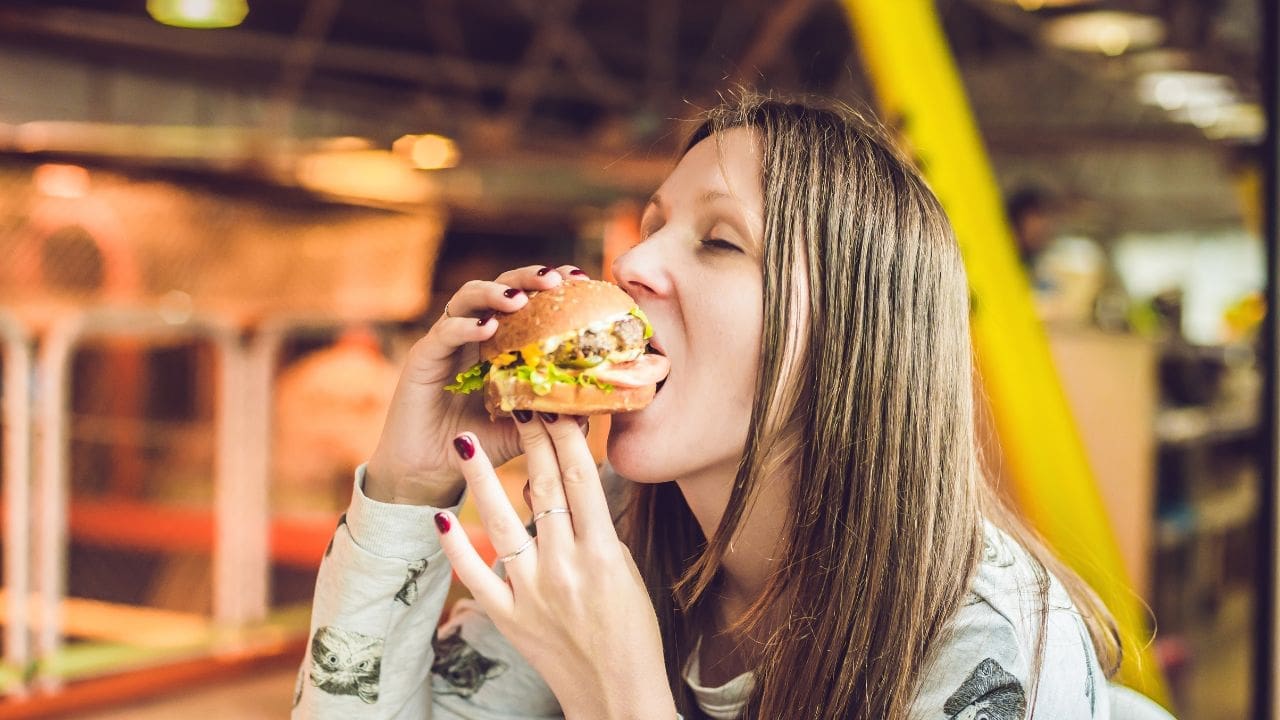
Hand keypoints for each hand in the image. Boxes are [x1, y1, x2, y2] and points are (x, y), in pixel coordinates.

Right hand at [364, 264, 584, 506]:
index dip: (553, 285)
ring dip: (495, 292)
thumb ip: (557, 415)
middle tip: (554, 279)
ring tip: (518, 299)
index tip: (581, 279)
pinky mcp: (423, 356)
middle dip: (527, 277)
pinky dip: (465, 326)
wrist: (431, 471)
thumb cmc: (479, 445)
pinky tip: (487, 329)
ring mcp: (448, 341)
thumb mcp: (528, 429)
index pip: (529, 300)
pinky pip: (445, 332)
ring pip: (468, 298)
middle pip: (501, 287)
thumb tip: (595, 404)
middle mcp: (475, 334)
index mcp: (503, 342)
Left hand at [434, 416, 676, 719]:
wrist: (616, 694)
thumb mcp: (625, 569)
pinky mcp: (509, 617)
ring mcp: (534, 591)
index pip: (581, 479)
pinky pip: (477, 576)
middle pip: (544, 490)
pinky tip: (441, 519)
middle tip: (515, 403)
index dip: (566, 438)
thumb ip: (595, 527)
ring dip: (480, 480)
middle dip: (530, 442)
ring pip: (502, 523)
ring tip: (461, 442)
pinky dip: (457, 548)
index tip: (554, 404)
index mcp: (603, 552)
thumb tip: (564, 484)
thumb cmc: (631, 630)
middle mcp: (566, 566)